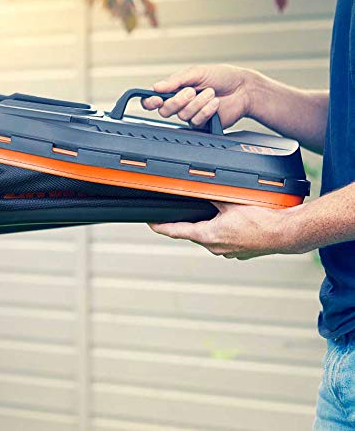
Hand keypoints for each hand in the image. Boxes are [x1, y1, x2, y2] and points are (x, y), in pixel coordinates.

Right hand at [142, 64, 254, 128]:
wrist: (243, 88)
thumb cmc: (221, 77)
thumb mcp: (196, 73)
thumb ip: (175, 81)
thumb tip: (156, 87)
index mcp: (175, 90)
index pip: (153, 100)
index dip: (150, 102)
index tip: (156, 99)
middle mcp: (180, 104)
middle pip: (165, 111)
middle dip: (178, 101)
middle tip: (192, 91)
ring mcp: (190, 115)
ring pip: (182, 115)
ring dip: (198, 103)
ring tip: (210, 93)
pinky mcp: (201, 124)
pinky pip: (196, 121)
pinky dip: (206, 110)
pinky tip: (215, 103)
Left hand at [148, 202, 298, 259]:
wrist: (288, 233)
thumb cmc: (263, 220)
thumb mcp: (230, 201)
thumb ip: (212, 194)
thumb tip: (199, 187)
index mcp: (209, 236)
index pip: (177, 231)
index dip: (161, 226)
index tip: (151, 223)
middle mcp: (216, 247)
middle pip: (193, 233)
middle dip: (186, 223)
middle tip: (178, 213)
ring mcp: (229, 251)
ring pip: (210, 236)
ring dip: (206, 226)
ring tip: (210, 214)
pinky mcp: (241, 251)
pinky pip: (225, 240)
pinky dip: (222, 230)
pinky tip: (230, 221)